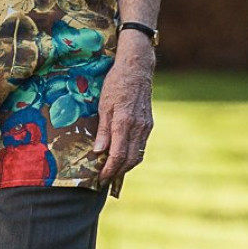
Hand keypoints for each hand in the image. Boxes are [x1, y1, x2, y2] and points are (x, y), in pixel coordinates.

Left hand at [93, 31, 154, 184]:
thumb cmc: (116, 83)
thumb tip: (98, 151)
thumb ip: (103, 130)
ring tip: (112, 172)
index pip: (118, 156)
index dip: (109, 170)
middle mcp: (138, 128)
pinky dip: (132, 156)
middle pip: (129, 160)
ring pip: (137, 155)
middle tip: (104, 180)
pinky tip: (123, 157)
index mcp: (125, 123)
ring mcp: (146, 127)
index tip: (100, 178)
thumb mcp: (104, 104)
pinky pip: (141, 147)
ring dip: (125, 167)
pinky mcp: (149, 124)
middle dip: (117, 173)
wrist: (137, 69)